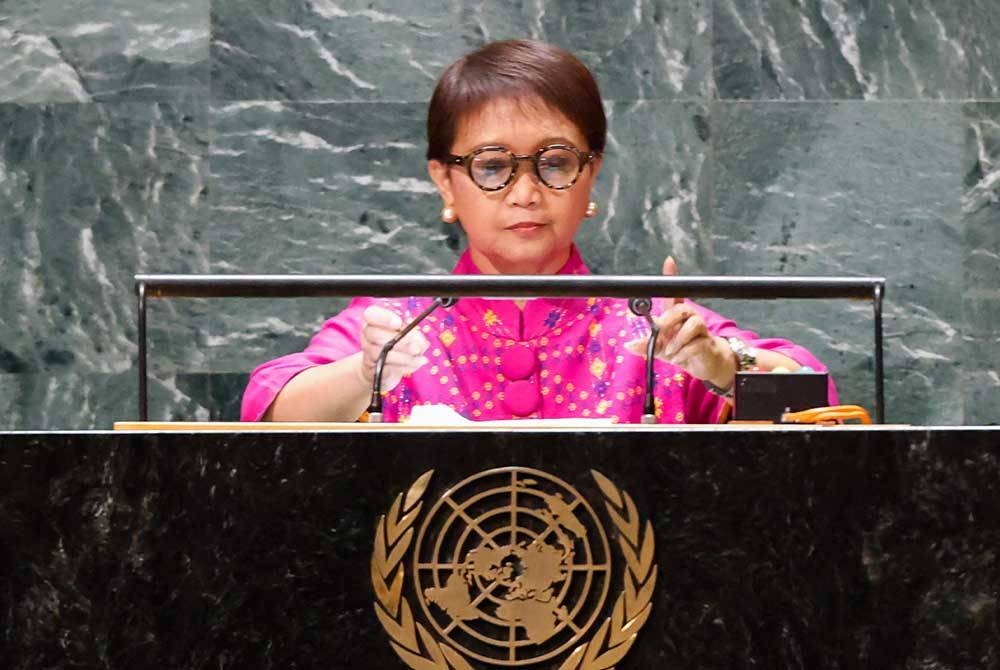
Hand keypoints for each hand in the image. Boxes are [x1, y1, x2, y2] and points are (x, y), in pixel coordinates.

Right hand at [358, 305, 429, 390]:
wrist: (386, 365)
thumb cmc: (398, 341)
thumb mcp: (407, 333)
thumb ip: (414, 335)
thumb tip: (420, 343)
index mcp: (373, 320)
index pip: (370, 314)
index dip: (384, 318)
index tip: (399, 323)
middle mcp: (367, 334)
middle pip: (376, 335)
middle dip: (400, 342)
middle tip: (416, 348)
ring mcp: (368, 352)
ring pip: (382, 353)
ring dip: (405, 356)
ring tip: (420, 357)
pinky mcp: (374, 368)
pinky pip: (387, 367)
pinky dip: (405, 366)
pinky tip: (417, 362)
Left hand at [626, 257, 736, 387]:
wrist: (702, 365)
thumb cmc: (680, 351)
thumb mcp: (659, 349)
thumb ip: (646, 345)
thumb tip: (629, 344)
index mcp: (676, 315)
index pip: (673, 293)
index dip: (672, 276)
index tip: (669, 261)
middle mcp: (689, 316)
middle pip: (681, 308)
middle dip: (668, 320)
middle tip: (660, 332)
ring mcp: (700, 328)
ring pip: (692, 325)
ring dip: (677, 341)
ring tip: (671, 351)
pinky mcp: (708, 341)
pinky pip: (695, 343)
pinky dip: (684, 353)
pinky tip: (682, 357)